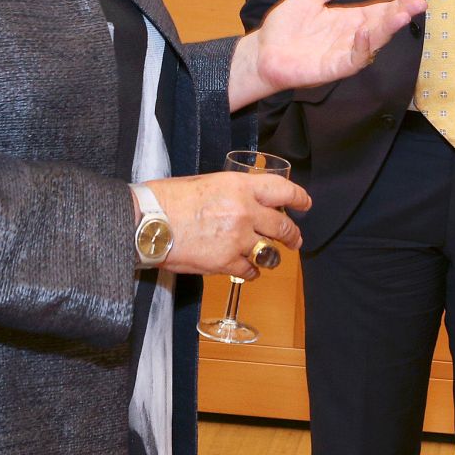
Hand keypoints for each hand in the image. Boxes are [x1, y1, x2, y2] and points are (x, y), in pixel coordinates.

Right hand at [143, 172, 311, 278]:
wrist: (148, 222)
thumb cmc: (168, 199)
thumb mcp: (208, 182)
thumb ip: (233, 192)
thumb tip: (245, 201)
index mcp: (240, 186)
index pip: (283, 190)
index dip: (299, 198)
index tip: (306, 204)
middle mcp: (245, 211)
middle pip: (282, 226)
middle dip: (292, 235)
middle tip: (295, 239)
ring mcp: (237, 239)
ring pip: (270, 252)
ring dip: (272, 255)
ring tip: (270, 257)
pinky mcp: (226, 263)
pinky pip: (250, 271)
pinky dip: (251, 272)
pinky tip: (248, 270)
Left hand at [228, 0, 425, 110]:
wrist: (261, 52)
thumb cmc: (285, 28)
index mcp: (349, 20)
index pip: (380, 9)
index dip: (398, 1)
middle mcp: (351, 37)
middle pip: (382, 25)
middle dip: (401, 14)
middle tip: (420, 1)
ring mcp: (343, 53)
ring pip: (373, 43)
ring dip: (388, 30)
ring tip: (402, 14)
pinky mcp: (331, 69)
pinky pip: (352, 60)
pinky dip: (361, 48)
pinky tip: (366, 31)